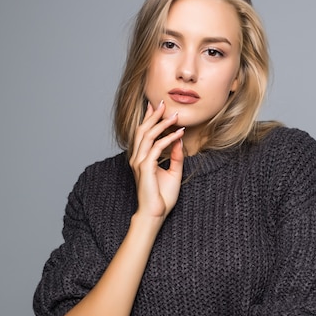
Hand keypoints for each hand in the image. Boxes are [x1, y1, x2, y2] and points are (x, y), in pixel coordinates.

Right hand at [130, 101, 184, 219]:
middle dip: (153, 115)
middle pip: (143, 130)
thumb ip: (174, 157)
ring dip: (162, 123)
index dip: (148, 119)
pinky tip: (179, 134)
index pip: (142, 134)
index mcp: (140, 159)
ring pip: (148, 136)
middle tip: (163, 102)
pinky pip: (157, 147)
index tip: (155, 106)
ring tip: (174, 115)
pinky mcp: (145, 167)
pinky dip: (169, 138)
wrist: (155, 213)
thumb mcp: (172, 173)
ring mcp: (139, 162)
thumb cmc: (162, 197)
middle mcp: (137, 158)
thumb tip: (178, 142)